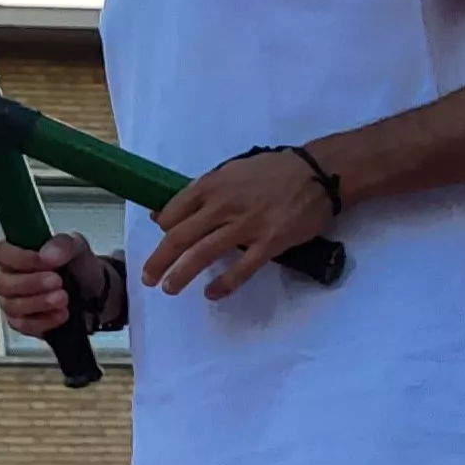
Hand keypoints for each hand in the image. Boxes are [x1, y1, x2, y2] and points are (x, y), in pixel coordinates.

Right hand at [0, 234, 111, 338]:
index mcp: (13, 253)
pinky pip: (23, 325)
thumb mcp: (76, 247)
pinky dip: (44, 321)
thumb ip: (62, 244)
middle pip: (2, 283)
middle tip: (59, 282)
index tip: (45, 262)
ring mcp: (11, 302)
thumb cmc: (76, 266)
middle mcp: (7, 277)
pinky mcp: (22, 323)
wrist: (94, 293)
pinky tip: (62, 314)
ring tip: (64, 298)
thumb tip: (47, 255)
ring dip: (40, 302)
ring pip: (12, 306)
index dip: (18, 258)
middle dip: (32, 284)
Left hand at [148, 148, 335, 299]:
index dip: (161, 231)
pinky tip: (211, 294)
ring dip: (182, 274)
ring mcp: (245, 226)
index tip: (160, 243)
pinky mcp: (269, 243)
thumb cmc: (272, 170)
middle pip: (180, 237)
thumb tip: (167, 211)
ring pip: (203, 254)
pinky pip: (241, 268)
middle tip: (147, 278)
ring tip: (169, 289)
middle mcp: (222, 207)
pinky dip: (224, 284)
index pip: (173, 212)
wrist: (317, 173)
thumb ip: (202, 191)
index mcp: (210, 186)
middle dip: (159, 260)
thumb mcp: (230, 171)